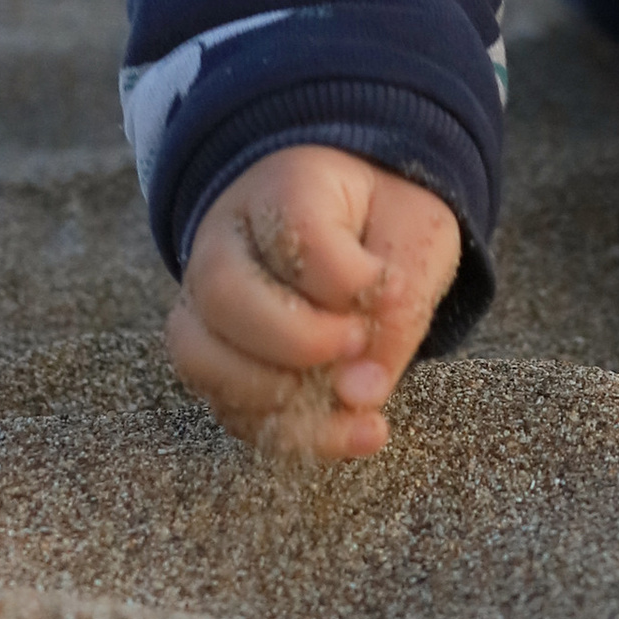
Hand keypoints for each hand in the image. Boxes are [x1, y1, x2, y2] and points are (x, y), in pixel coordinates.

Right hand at [167, 146, 463, 462]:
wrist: (353, 218)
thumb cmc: (384, 222)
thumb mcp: (417, 240)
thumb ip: (399, 309)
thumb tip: (358, 394)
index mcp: (285, 186)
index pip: (297, 232)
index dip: (345, 278)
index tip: (387, 290)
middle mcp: (225, 240)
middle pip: (224, 294)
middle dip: (297, 341)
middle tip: (357, 346)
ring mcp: (205, 300)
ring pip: (202, 357)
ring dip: (279, 398)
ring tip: (353, 406)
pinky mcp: (213, 355)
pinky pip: (222, 404)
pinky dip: (281, 430)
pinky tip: (345, 432)